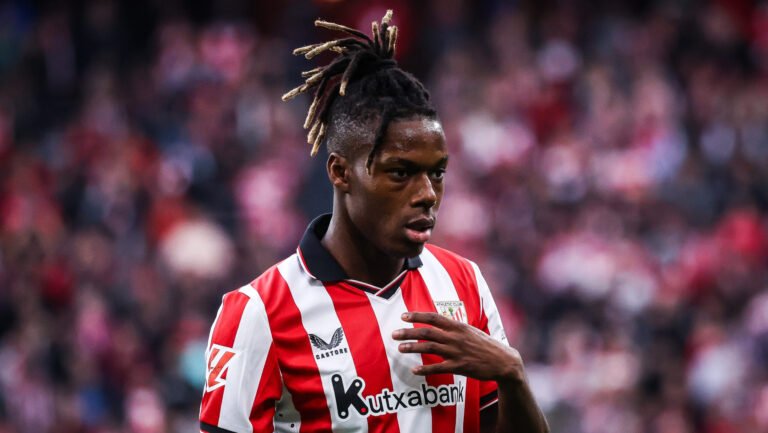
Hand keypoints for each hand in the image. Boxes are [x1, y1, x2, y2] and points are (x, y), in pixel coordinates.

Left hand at [392, 311, 524, 383]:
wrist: (504, 361)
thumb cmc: (485, 345)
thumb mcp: (470, 331)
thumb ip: (454, 328)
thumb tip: (438, 323)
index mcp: (458, 326)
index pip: (434, 317)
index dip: (417, 316)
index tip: (403, 316)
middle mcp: (456, 337)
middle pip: (428, 332)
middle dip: (409, 332)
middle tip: (394, 334)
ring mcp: (458, 351)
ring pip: (430, 348)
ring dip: (413, 348)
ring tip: (400, 348)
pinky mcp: (460, 366)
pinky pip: (439, 367)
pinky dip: (426, 368)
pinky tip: (415, 370)